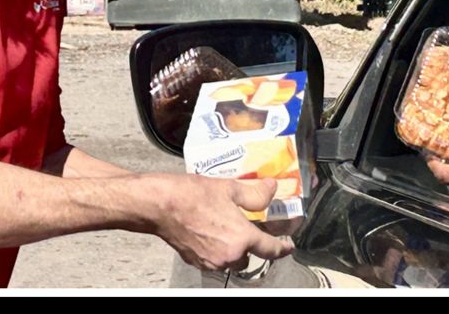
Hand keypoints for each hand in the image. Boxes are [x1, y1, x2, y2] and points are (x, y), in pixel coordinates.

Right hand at [149, 175, 294, 272]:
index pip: (271, 249)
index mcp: (241, 238)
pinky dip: (219, 248)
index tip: (289, 245)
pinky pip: (216, 259)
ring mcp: (211, 261)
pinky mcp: (197, 261)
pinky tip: (213, 230)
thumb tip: (272, 190)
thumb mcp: (228, 187)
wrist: (159, 205)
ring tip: (230, 226)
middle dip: (253, 243)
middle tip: (253, 226)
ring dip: (236, 247)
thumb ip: (255, 193)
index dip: (283, 247)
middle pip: (251, 255)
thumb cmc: (191, 195)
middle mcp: (229, 255)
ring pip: (233, 259)